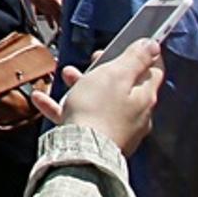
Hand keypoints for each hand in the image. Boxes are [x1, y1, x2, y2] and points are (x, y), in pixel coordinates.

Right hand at [33, 39, 162, 153]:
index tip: (133, 43)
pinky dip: (63, 107)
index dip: (145, 54)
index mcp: (143, 96)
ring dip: (83, 84)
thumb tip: (153, 46)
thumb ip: (134, 59)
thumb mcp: (115, 75)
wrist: (82, 152)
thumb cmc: (97, 111)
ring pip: (101, 99)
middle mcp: (136, 114)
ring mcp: (118, 128)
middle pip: (124, 85)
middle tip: (93, 58)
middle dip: (106, 68)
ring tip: (66, 75)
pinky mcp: (99, 138)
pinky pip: (81, 118)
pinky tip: (42, 99)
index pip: (154, 70)